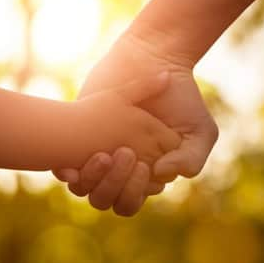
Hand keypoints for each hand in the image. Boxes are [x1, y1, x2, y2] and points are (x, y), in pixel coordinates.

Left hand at [54, 29, 217, 213]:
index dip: (133, 191)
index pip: (130, 201)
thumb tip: (159, 175)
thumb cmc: (181, 98)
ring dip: (92, 179)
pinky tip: (72, 162)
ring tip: (103, 154)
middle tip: (126, 153)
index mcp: (145, 176)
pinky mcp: (77, 138)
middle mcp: (119, 170)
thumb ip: (190, 159)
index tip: (143, 163)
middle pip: (107, 200)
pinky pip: (64, 169)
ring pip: (84, 190)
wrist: (154, 61)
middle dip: (113, 185)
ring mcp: (97, 155)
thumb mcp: (199, 131)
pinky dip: (67, 171)